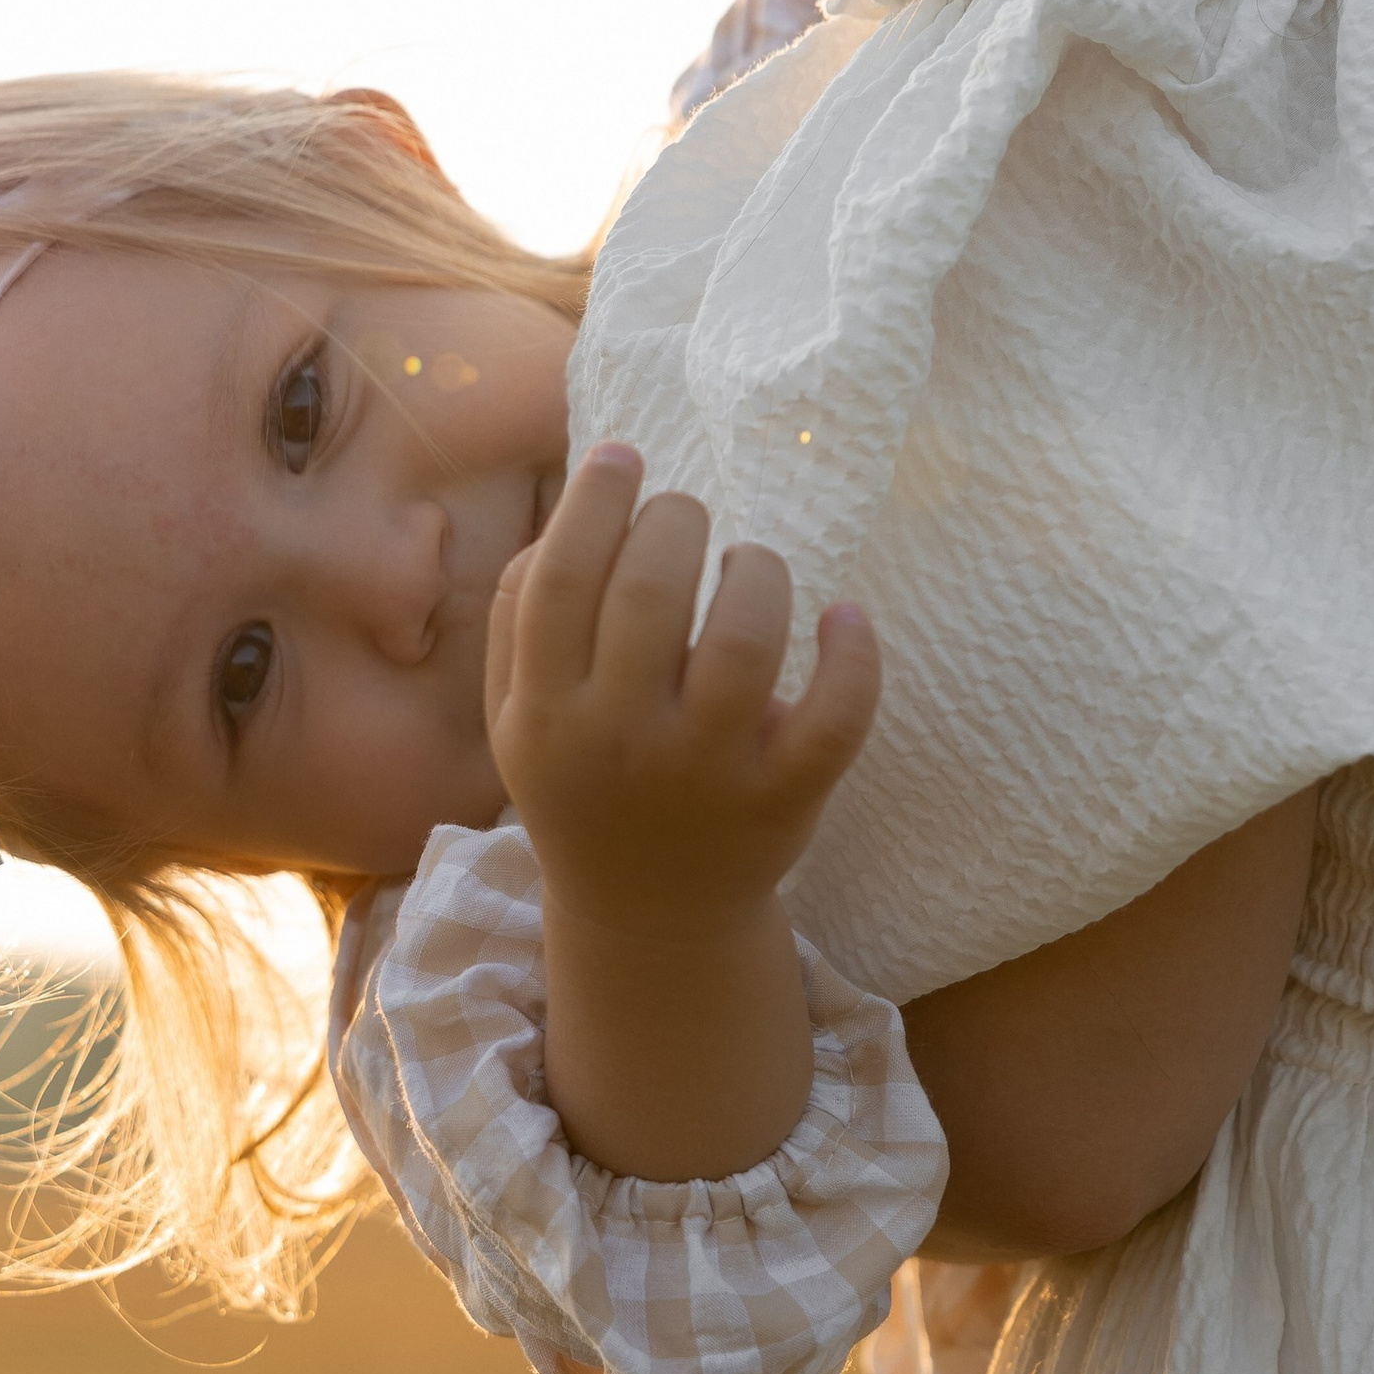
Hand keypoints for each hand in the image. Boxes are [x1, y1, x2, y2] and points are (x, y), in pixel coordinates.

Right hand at [485, 441, 881, 947]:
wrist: (649, 915)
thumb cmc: (585, 782)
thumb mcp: (518, 718)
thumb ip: (519, 619)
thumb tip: (576, 514)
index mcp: (547, 712)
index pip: (562, 577)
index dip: (596, 499)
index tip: (625, 458)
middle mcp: (624, 742)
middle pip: (651, 588)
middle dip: (676, 518)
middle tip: (685, 517)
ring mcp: (709, 774)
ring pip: (748, 638)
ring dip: (757, 568)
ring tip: (747, 565)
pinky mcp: (787, 799)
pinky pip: (838, 717)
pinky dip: (854, 654)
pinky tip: (843, 617)